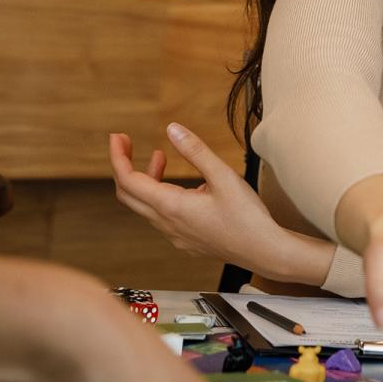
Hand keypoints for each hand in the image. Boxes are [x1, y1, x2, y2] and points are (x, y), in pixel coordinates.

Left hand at [109, 126, 332, 285]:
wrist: (264, 252)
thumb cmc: (248, 218)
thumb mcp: (224, 176)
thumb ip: (195, 151)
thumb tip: (172, 129)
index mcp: (171, 206)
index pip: (128, 180)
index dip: (118, 157)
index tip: (117, 138)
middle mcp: (167, 223)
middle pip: (128, 195)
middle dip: (124, 166)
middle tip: (127, 144)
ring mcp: (175, 235)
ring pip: (145, 205)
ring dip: (146, 179)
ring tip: (162, 158)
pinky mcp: (186, 240)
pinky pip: (161, 216)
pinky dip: (160, 195)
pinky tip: (185, 187)